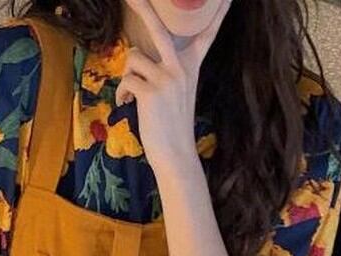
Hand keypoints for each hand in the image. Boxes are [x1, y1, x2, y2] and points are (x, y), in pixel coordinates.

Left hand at [115, 0, 231, 174]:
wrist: (175, 155)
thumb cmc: (173, 127)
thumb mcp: (178, 94)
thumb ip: (167, 73)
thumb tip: (138, 59)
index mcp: (191, 67)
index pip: (207, 34)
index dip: (218, 13)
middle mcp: (180, 68)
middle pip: (159, 29)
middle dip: (143, 7)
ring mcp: (166, 79)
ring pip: (133, 58)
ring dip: (127, 76)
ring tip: (132, 96)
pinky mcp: (150, 92)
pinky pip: (126, 79)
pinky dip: (122, 93)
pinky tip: (128, 105)